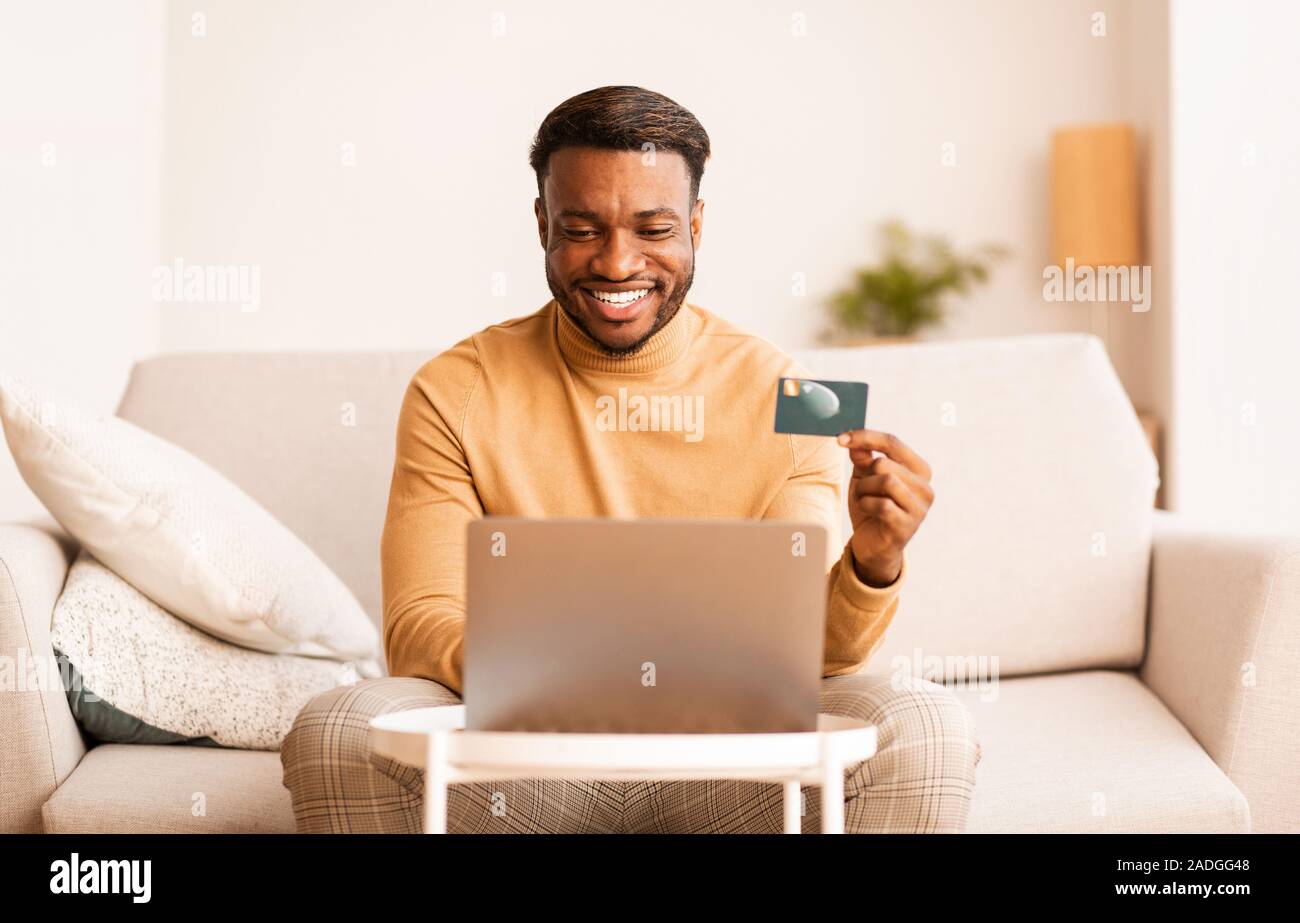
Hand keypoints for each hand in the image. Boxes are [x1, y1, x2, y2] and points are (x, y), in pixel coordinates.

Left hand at [836, 429, 933, 586]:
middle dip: (864, 476)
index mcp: (919, 470)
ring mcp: (919, 508)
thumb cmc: (872, 508)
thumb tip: (853, 442)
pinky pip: (882, 504)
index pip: (892, 442)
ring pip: (885, 481)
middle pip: (884, 464)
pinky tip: (868, 512)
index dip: (864, 437)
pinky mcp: (907, 525)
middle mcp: (925, 487)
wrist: (873, 546)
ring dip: (864, 490)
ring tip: (863, 500)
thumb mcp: (864, 478)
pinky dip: (866, 505)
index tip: (840, 440)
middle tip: (861, 490)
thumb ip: (862, 458)